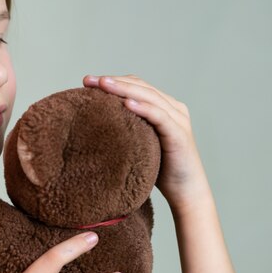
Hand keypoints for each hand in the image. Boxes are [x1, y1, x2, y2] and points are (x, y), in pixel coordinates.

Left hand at [83, 74, 210, 211]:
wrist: (185, 193)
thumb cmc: (159, 168)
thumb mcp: (139, 141)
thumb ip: (127, 127)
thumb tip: (93, 121)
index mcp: (163, 106)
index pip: (136, 84)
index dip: (113, 80)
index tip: (86, 81)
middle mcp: (173, 108)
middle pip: (140, 86)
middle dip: (113, 81)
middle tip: (88, 80)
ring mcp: (178, 119)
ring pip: (149, 96)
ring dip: (124, 89)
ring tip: (103, 85)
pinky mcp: (179, 134)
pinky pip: (160, 117)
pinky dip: (143, 108)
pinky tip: (126, 104)